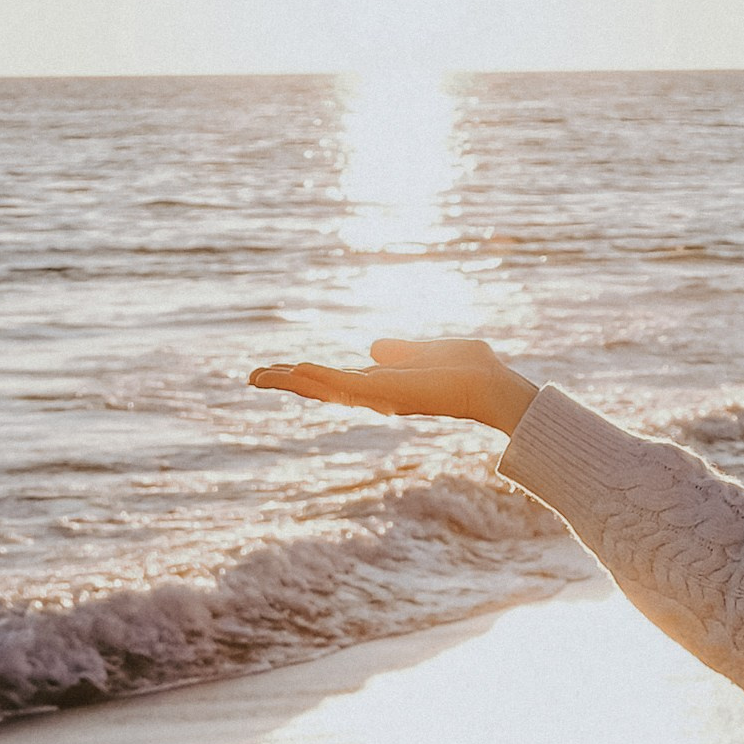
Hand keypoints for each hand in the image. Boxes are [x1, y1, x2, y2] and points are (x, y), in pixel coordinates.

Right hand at [249, 334, 538, 436]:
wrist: (493, 386)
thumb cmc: (471, 369)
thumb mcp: (427, 350)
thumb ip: (399, 351)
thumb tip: (373, 348)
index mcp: (383, 383)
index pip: (335, 379)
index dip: (306, 375)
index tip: (279, 370)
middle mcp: (376, 394)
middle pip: (320, 387)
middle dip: (287, 383)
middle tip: (251, 377)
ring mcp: (379, 396)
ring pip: (324, 388)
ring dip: (291, 382)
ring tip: (257, 377)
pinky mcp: (388, 393)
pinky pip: (346, 384)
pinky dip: (320, 378)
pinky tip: (296, 369)